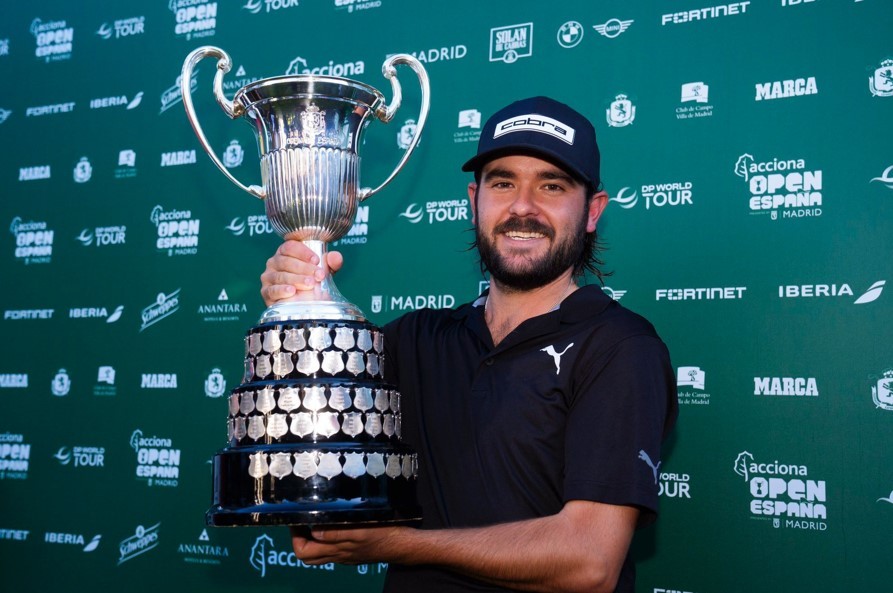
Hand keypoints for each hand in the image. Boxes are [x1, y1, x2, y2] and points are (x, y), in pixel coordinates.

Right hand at [260, 240, 342, 305]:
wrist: (308, 305)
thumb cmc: (313, 283)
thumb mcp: (324, 271)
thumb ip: (331, 262)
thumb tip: (336, 257)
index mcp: (286, 253)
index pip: (290, 246)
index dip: (303, 252)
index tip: (316, 260)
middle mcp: (274, 262)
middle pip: (286, 261)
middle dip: (304, 268)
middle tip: (318, 275)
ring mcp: (269, 277)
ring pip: (281, 276)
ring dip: (297, 279)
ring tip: (310, 284)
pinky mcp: (266, 293)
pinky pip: (272, 290)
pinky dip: (282, 290)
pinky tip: (292, 291)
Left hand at [290, 525, 406, 565]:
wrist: (403, 545)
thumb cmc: (384, 534)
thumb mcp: (359, 530)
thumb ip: (335, 532)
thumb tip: (313, 531)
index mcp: (337, 550)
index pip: (303, 552)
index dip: (295, 537)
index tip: (297, 519)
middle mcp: (338, 555)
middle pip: (308, 555)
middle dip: (300, 538)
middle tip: (302, 519)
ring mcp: (345, 555)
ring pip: (320, 553)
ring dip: (312, 538)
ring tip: (315, 519)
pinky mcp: (353, 552)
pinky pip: (333, 549)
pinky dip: (326, 538)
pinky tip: (334, 523)